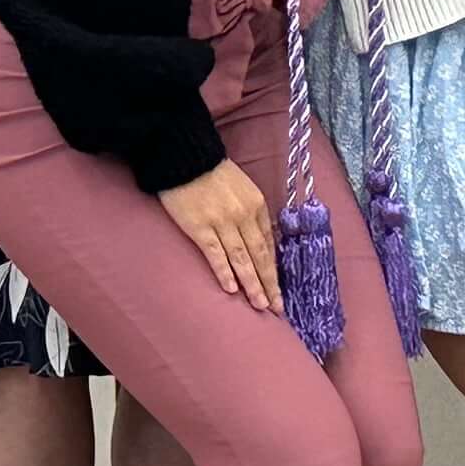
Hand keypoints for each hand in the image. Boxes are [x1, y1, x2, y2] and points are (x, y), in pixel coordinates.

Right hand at [157, 159, 279, 313]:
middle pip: (260, 255)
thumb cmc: (213, 173)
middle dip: (269, 283)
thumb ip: (251, 213)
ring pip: (242, 259)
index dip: (273, 268)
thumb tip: (259, 238)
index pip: (268, 244)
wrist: (185, 159)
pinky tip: (232, 289)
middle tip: (276, 307)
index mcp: (257, 206)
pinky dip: (225, 272)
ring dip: (252, 284)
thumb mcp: (244, 189)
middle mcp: (244, 216)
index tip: (279, 288)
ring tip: (259, 305)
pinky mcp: (199, 227)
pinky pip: (215, 254)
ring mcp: (222, 223)